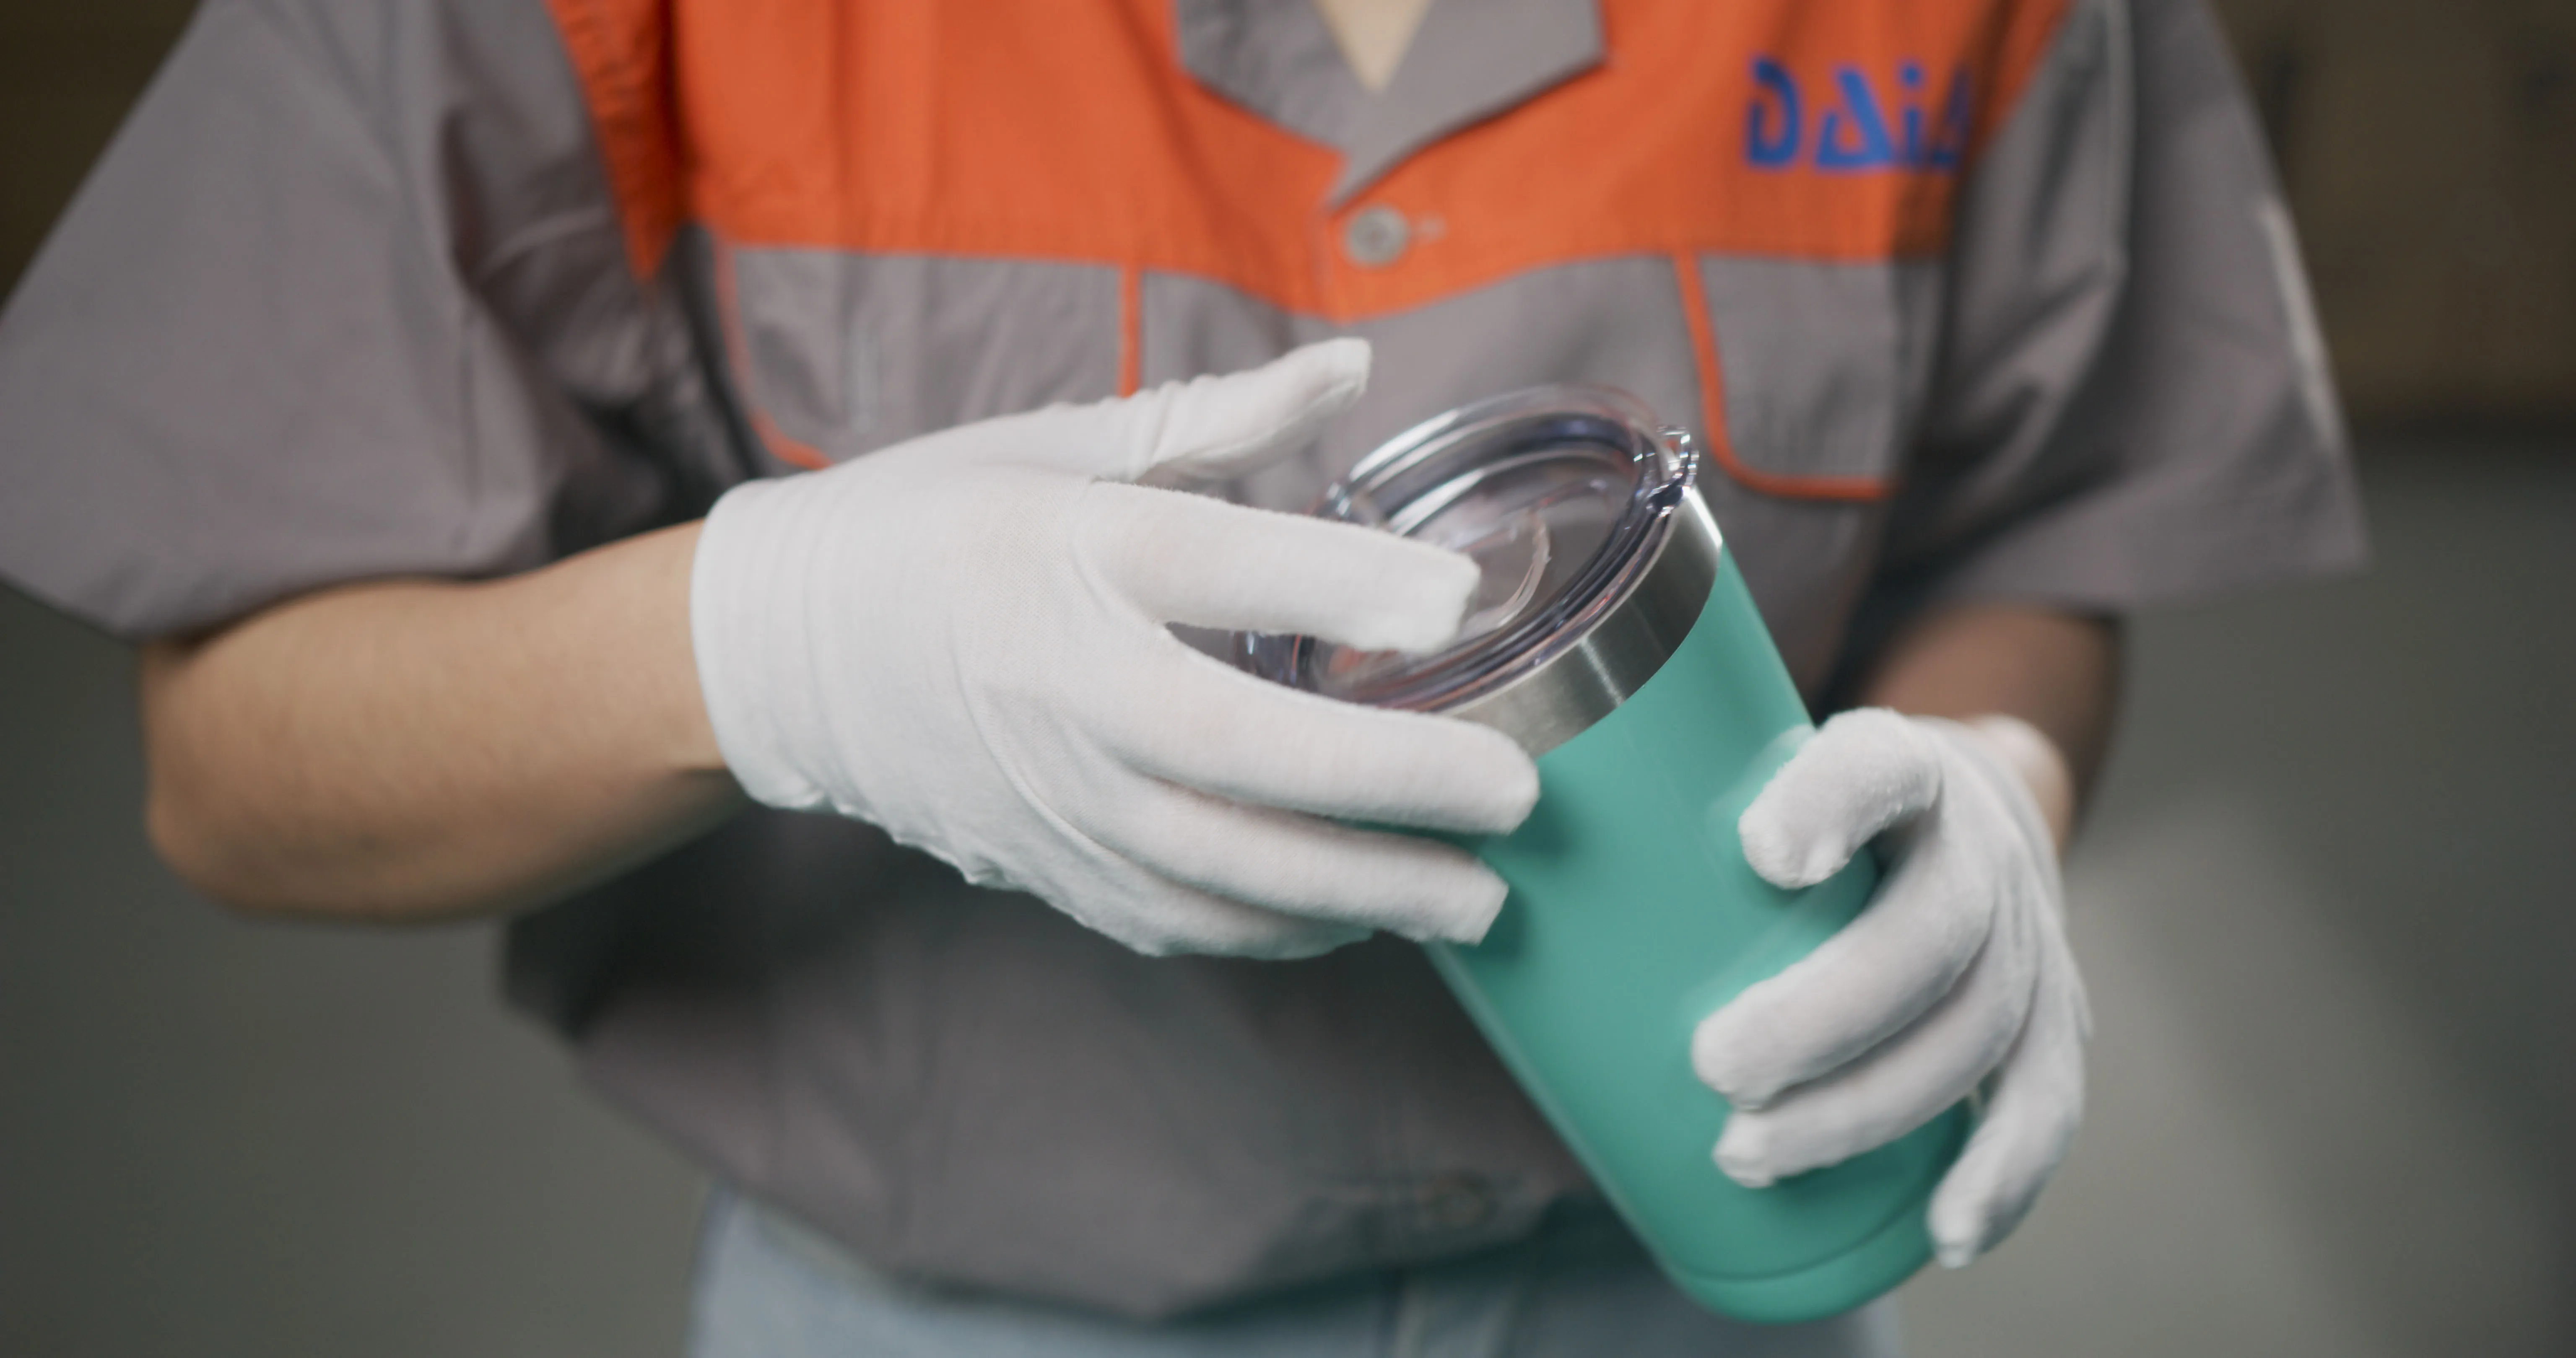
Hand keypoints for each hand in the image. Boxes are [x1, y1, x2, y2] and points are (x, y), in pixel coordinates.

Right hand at [688, 340, 1538, 957]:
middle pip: (1245, 752)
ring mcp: (1052, 792)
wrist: (783, 654)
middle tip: (1520, 801)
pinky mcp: (1045, 864)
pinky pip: (1178, 916)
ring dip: (1364, 893)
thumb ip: (1218, 420)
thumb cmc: (935, 527)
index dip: (1353, 585)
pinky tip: (1362, 917)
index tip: (1462, 603)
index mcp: (1069, 550)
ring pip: (1225, 868)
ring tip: (1479, 901)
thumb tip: (1354, 368)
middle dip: (1395, 786)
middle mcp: (1063, 681)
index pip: (1226, 566)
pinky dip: (1280, 929)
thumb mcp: (1058, 444)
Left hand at [1691, 709, 2091, 1265]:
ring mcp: (2029, 940)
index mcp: (1900, 768)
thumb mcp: (1746, 772)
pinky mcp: (2050, 1019)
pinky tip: (1944, 1230)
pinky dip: (2002, 1173)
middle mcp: (1978, 851)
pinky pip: (2042, 1101)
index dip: (1833, 802)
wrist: (1955, 815)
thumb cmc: (1801, 813)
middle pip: (1930, 933)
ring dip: (1868, 1108)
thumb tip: (1458, 871)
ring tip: (1750, 1152)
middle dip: (1825, 1013)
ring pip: (1975, 1029)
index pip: (1882, 765)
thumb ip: (1644, 812)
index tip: (1763, 849)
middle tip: (1715, 1064)